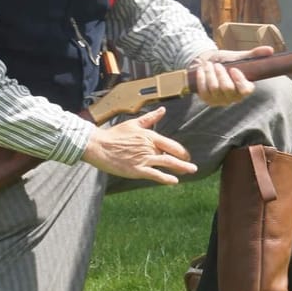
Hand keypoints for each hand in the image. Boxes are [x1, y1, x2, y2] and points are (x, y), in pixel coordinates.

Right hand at [82, 106, 197, 183]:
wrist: (98, 145)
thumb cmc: (115, 134)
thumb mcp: (134, 123)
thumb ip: (150, 118)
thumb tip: (162, 110)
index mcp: (150, 136)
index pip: (171, 144)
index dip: (181, 151)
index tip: (186, 155)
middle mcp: (149, 147)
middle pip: (171, 155)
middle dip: (184, 162)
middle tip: (193, 167)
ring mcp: (143, 159)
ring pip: (167, 164)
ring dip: (181, 169)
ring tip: (189, 172)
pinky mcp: (136, 170)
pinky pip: (155, 175)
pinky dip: (166, 178)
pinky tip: (174, 181)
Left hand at [189, 45, 273, 105]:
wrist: (209, 64)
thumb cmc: (226, 62)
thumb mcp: (239, 57)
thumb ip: (254, 55)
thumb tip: (270, 50)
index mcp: (244, 88)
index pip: (246, 90)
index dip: (239, 80)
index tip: (233, 69)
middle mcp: (233, 98)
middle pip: (227, 88)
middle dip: (221, 74)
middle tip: (218, 65)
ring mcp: (220, 100)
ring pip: (214, 88)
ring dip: (210, 73)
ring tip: (209, 65)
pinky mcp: (208, 100)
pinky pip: (204, 90)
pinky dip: (202, 77)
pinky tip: (202, 70)